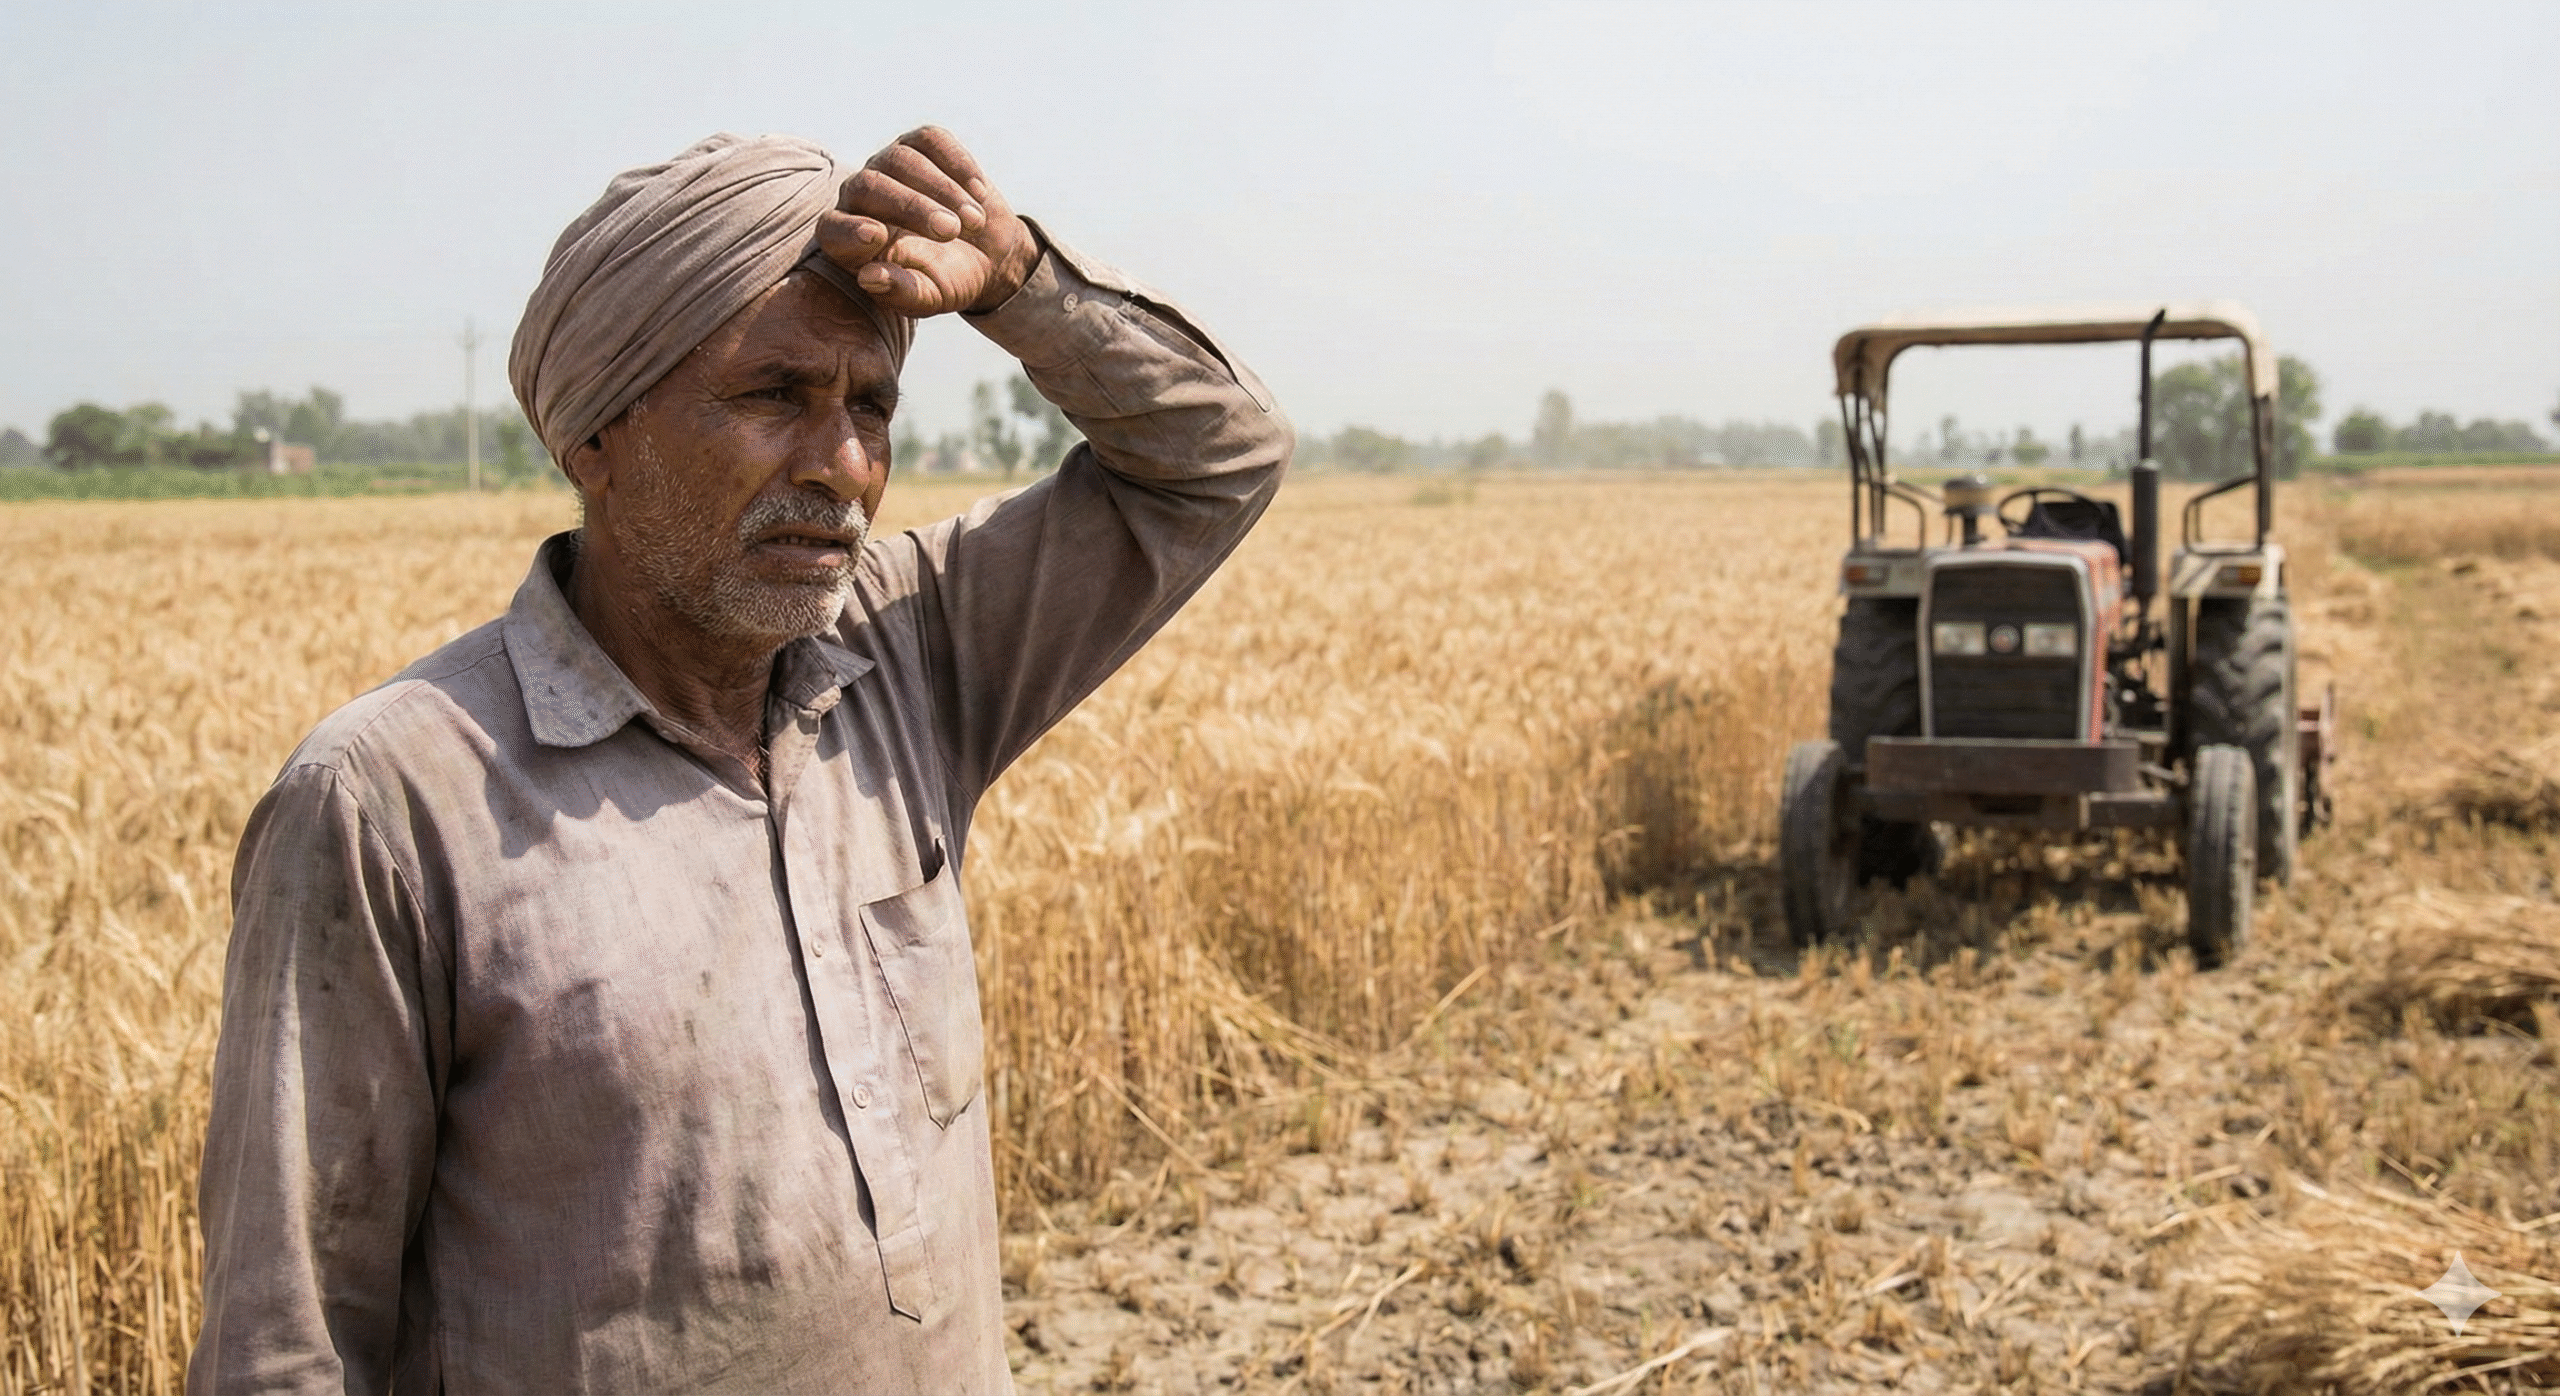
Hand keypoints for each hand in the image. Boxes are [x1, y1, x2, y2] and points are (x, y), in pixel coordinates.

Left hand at [814, 127, 1038, 317]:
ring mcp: (888, 164)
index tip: (876, 236)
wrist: (985, 255)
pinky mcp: (920, 144)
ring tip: (973, 222)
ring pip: (902, 160)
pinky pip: (931, 141)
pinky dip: (958, 164)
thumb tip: (868, 278)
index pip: (833, 230)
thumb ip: (901, 292)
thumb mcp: (929, 296)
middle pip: (869, 186)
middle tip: (950, 231)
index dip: (848, 231)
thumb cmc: (947, 279)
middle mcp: (860, 196)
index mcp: (850, 241)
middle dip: (912, 207)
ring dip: (943, 190)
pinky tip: (978, 193)